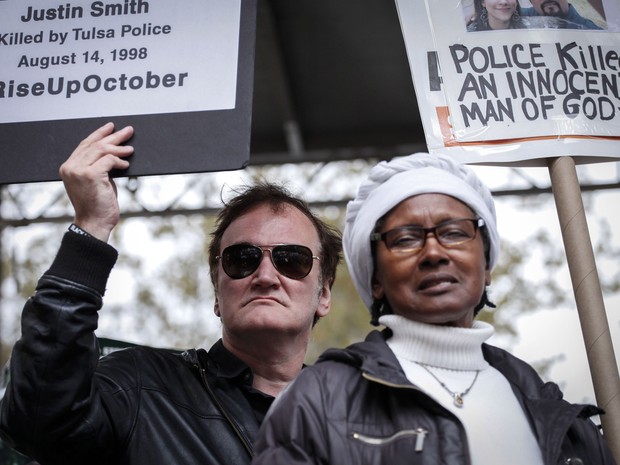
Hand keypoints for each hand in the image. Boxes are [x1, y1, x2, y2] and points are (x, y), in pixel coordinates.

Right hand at [59, 122, 133, 241]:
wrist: (94, 222)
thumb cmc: (96, 205)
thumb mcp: (95, 182)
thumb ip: (97, 167)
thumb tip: (112, 154)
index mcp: (68, 167)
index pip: (85, 145)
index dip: (98, 134)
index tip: (110, 128)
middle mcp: (71, 166)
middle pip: (95, 144)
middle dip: (113, 136)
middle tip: (127, 131)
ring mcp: (79, 170)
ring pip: (102, 150)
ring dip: (119, 148)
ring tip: (130, 148)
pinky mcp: (91, 175)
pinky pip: (109, 160)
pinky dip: (119, 161)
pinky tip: (126, 164)